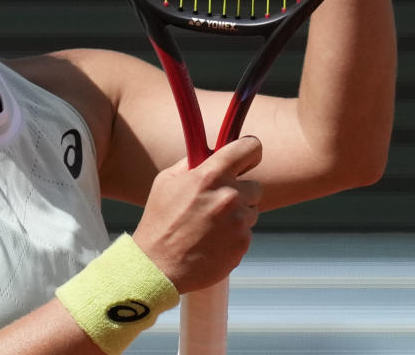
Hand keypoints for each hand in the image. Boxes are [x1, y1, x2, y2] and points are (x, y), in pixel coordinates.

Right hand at [132, 136, 262, 293]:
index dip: (250, 150)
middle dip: (240, 191)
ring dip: (237, 214)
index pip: (249, 148)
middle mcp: (229, 197)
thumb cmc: (160, 221)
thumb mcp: (166, 181)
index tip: (247, 158)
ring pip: (252, 211)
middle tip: (217, 201)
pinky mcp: (243, 244)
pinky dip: (234, 235)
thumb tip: (208, 152)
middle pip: (255, 186)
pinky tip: (213, 240)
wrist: (158, 265)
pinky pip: (247, 232)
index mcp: (210, 176)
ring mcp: (238, 223)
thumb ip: (192, 163)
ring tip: (210, 225)